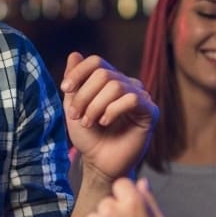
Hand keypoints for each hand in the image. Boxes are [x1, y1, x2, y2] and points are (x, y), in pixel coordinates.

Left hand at [60, 53, 157, 185]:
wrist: (99, 163)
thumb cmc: (88, 137)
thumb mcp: (73, 107)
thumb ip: (74, 82)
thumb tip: (74, 53)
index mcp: (109, 80)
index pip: (96, 62)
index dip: (79, 72)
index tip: (65, 89)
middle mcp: (126, 84)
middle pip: (103, 74)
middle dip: (84, 95)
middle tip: (75, 116)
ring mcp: (140, 96)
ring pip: (115, 86)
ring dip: (95, 106)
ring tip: (89, 122)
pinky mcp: (150, 111)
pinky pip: (133, 99)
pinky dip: (113, 110)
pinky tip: (105, 123)